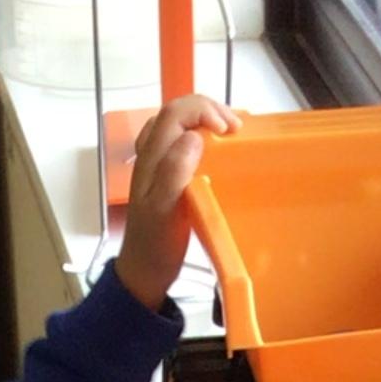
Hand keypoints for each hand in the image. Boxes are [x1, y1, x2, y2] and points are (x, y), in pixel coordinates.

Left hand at [117, 93, 236, 307]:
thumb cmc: (157, 244)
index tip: (228, 131)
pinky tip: (214, 149)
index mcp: (152, 156)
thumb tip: (193, 137)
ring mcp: (158, 162)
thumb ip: (174, 171)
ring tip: (230, 134)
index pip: (176, 112)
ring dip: (206, 120)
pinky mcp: (165, 175)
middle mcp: (152, 152)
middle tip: (236, 129)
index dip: (204, 111)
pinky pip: (181, 142)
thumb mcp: (165, 209)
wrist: (144, 270)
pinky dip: (200, 136)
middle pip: (178, 111)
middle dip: (209, 110)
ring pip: (179, 124)